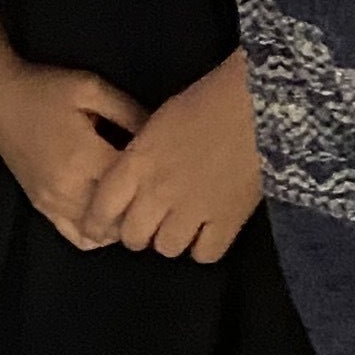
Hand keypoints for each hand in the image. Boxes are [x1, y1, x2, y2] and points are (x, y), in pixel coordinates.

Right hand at [0, 41, 143, 247]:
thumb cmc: (46, 89)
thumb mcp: (92, 89)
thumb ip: (129, 113)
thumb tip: (162, 138)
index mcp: (85, 157)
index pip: (134, 186)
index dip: (158, 183)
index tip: (172, 172)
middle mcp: (69, 188)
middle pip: (119, 218)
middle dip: (142, 209)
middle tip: (160, 194)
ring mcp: (53, 202)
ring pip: (99, 234)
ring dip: (121, 224)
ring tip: (136, 205)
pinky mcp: (42, 206)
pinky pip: (76, 236)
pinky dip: (97, 234)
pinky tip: (109, 218)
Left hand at [81, 53, 260, 263]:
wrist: (257, 103)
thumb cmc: (206, 100)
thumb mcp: (157, 122)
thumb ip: (139, 155)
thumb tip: (131, 177)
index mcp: (137, 163)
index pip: (102, 207)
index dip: (97, 223)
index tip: (98, 229)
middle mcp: (158, 191)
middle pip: (133, 236)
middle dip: (136, 233)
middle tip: (148, 223)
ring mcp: (193, 209)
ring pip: (166, 248)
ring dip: (170, 239)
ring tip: (181, 226)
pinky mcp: (228, 220)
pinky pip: (205, 254)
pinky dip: (204, 247)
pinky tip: (208, 232)